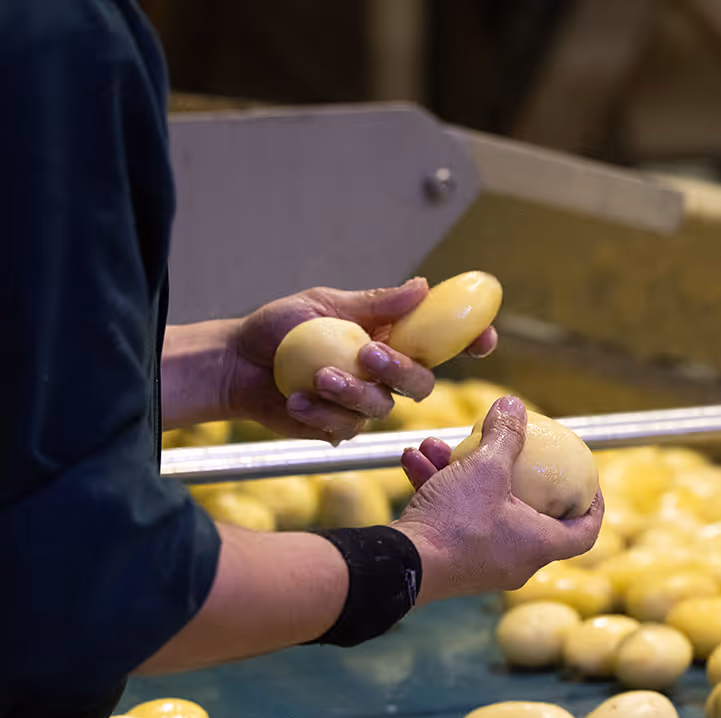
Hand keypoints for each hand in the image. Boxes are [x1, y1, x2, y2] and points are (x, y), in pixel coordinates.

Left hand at [226, 279, 498, 443]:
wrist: (236, 365)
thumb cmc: (278, 329)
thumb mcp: (323, 303)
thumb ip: (374, 303)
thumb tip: (422, 286)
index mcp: (390, 338)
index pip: (441, 342)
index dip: (469, 342)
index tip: (484, 339)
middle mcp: (385, 373)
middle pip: (420, 382)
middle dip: (398, 370)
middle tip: (366, 355)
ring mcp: (364, 403)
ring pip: (384, 408)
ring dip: (352, 393)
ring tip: (317, 378)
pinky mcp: (339, 428)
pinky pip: (347, 429)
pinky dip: (322, 414)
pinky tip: (296, 401)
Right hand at [392, 397, 602, 601]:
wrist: (398, 567)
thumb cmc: (455, 523)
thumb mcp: (485, 468)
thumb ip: (504, 436)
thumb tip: (515, 405)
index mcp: (539, 545)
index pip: (584, 532)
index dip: (592, 507)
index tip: (586, 482)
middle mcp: (516, 560)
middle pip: (529, 512)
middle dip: (512, 474)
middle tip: (506, 452)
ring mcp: (483, 564)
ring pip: (482, 509)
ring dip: (461, 473)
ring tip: (438, 444)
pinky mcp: (451, 562)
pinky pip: (456, 520)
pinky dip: (440, 490)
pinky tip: (415, 459)